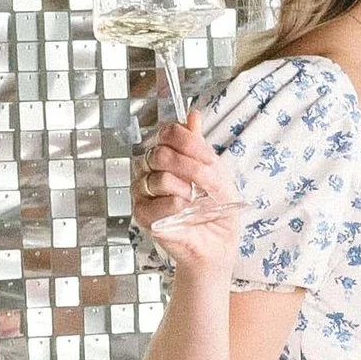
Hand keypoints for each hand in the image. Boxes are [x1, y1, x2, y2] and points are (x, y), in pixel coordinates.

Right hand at [132, 115, 243, 278]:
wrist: (218, 243)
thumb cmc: (216, 210)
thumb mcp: (216, 171)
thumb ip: (199, 145)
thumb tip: (192, 115)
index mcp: (166, 155)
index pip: (168, 133)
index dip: (188, 141)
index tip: (208, 159)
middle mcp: (149, 170)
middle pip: (161, 152)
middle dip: (190, 167)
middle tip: (205, 183)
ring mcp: (143, 192)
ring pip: (160, 177)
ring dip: (186, 190)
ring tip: (195, 202)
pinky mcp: (143, 215)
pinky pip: (160, 202)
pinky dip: (178, 207)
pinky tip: (185, 213)